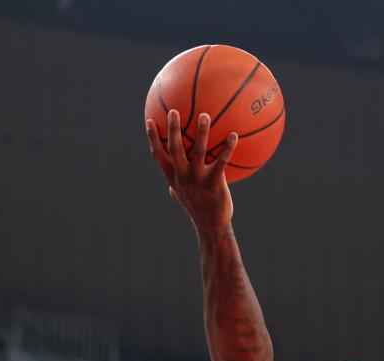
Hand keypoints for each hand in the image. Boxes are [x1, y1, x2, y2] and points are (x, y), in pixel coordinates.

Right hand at [145, 109, 238, 236]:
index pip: (159, 156)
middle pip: (174, 149)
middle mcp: (183, 177)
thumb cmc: (197, 207)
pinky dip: (228, 148)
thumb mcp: (182, 194)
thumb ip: (177, 181)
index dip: (153, 138)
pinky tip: (234, 135)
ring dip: (201, 133)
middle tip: (174, 111)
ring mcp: (198, 180)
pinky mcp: (214, 184)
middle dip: (173, 129)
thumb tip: (172, 174)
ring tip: (204, 116)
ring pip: (198, 152)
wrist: (211, 226)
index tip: (149, 121)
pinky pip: (221, 162)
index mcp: (173, 178)